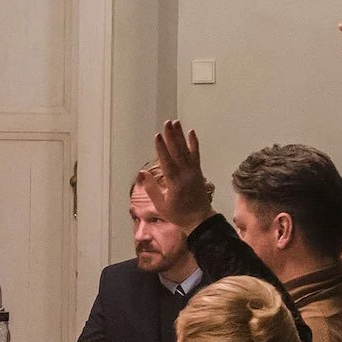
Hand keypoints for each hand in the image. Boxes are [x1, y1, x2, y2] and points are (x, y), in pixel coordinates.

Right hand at [142, 119, 216, 234]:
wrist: (200, 219)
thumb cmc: (178, 214)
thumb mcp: (161, 205)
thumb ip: (151, 188)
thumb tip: (142, 172)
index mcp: (175, 183)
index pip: (167, 162)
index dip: (161, 148)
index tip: (157, 136)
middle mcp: (185, 174)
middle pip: (177, 152)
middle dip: (171, 136)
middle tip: (167, 123)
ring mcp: (193, 171)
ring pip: (186, 150)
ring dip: (180, 136)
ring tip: (176, 123)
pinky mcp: (198, 171)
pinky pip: (196, 154)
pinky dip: (194, 143)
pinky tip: (191, 132)